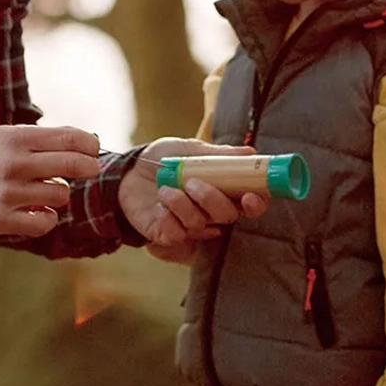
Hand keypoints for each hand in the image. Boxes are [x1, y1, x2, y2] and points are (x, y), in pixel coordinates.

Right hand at [0, 124, 100, 237]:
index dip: (90, 144)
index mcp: (16, 139)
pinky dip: (48, 217)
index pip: (69, 138)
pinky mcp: (1, 220)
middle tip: (90, 169)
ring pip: (61, 195)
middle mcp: (13, 165)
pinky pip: (45, 222)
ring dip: (60, 193)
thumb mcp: (8, 136)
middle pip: (73, 164)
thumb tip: (89, 140)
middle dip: (89, 167)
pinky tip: (39, 210)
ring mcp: (7, 194)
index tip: (94, 150)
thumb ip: (45, 137)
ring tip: (44, 189)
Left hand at [117, 137, 266, 251]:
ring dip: (183, 205)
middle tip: (193, 183)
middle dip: (212, 199)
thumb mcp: (190, 150)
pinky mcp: (168, 235)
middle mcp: (210, 211)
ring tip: (165, 188)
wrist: (129, 171)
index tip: (249, 196)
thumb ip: (219, 155)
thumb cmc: (163, 159)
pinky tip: (158, 205)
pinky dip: (168, 217)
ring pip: (200, 224)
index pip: (249, 203)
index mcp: (222, 190)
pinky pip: (176, 234)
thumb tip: (250, 152)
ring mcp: (190, 225)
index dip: (255, 203)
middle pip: (227, 216)